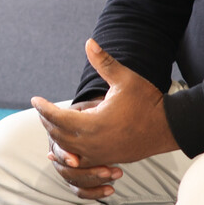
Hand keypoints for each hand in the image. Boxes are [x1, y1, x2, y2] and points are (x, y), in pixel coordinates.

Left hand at [31, 40, 178, 193]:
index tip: (34, 99)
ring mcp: (99, 155)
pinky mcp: (106, 160)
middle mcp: (93, 144)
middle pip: (58, 135)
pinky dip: (66, 154)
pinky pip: (78, 162)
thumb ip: (104, 63)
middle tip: (40, 109)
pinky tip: (60, 148)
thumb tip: (89, 42)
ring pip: (66, 150)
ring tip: (48, 124)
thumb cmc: (147, 101)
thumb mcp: (125, 79)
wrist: (168, 127)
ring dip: (55, 137)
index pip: (58, 118)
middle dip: (46, 121)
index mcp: (94, 124)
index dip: (44, 108)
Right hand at [44, 99, 123, 199]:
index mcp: (58, 136)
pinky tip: (111, 190)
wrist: (101, 118)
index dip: (64, 156)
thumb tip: (85, 111)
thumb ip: (90, 111)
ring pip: (74, 181)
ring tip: (116, 174)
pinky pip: (81, 190)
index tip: (76, 161)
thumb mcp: (93, 107)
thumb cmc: (97, 110)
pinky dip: (94, 192)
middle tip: (108, 170)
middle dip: (87, 172)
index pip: (57, 149)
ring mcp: (67, 167)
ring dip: (94, 180)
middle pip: (65, 170)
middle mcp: (59, 153)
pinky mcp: (77, 177)